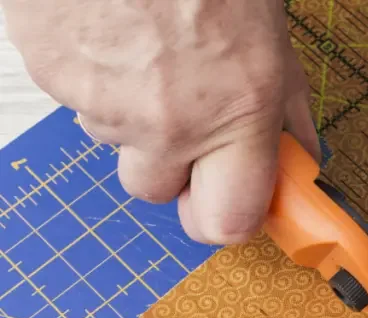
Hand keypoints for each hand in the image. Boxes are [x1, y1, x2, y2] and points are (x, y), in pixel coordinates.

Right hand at [4, 0, 320, 243]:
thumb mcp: (269, 31)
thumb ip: (283, 100)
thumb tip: (299, 146)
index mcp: (240, 108)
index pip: (229, 222)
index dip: (227, 218)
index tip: (235, 203)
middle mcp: (172, 118)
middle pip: (157, 193)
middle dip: (172, 165)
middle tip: (186, 115)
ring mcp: (104, 100)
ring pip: (113, 141)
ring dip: (131, 112)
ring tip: (147, 48)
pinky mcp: (53, 74)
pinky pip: (75, 100)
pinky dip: (93, 75)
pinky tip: (112, 30)